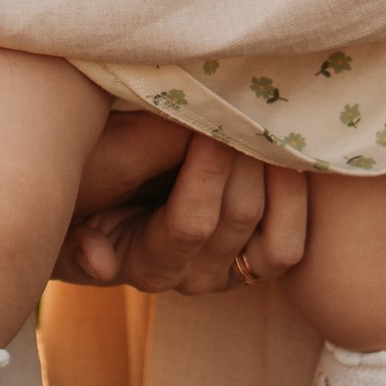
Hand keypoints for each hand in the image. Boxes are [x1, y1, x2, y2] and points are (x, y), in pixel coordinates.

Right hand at [54, 120, 308, 292]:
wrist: (105, 190)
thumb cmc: (91, 173)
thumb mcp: (89, 178)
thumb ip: (109, 195)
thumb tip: (118, 240)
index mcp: (143, 262)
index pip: (191, 222)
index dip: (209, 168)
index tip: (213, 118)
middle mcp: (190, 278)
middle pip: (238, 218)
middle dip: (246, 157)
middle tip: (249, 107)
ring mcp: (227, 273)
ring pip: (274, 243)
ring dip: (281, 181)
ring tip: (272, 129)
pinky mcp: (255, 261)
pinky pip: (289, 246)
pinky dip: (296, 202)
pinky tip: (289, 154)